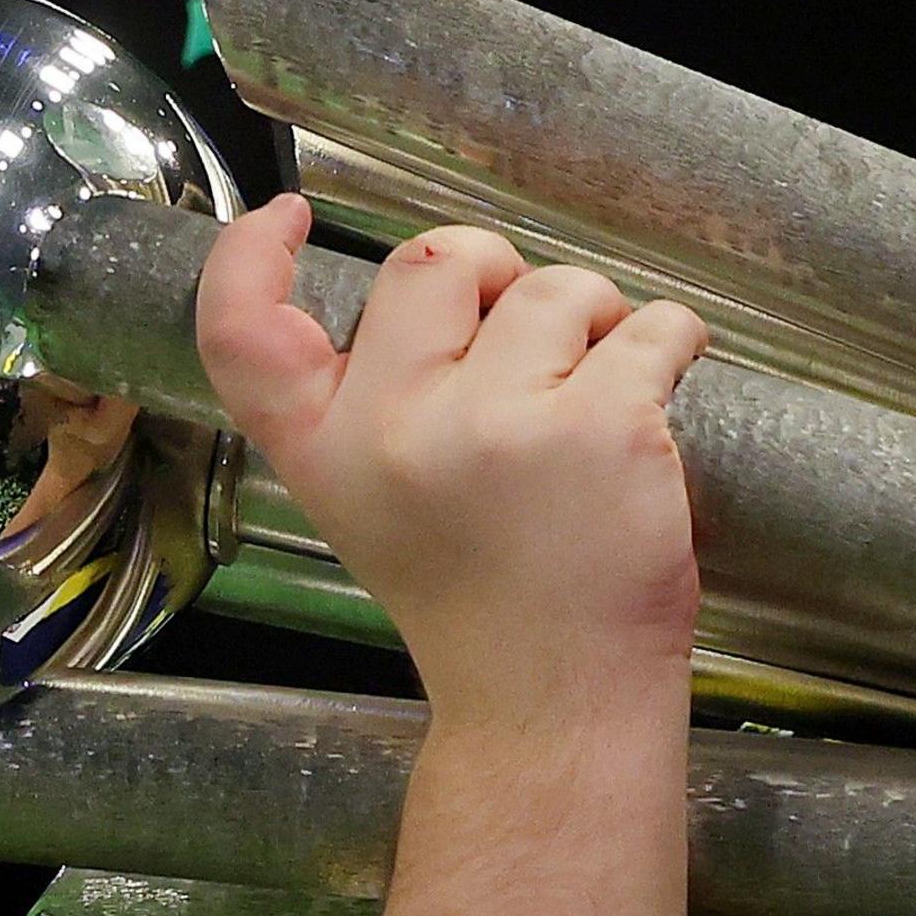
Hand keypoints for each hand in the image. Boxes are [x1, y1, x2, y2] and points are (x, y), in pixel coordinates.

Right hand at [194, 194, 710, 731]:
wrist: (555, 702)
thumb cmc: (484, 602)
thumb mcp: (373, 507)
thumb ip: (364, 405)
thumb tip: (432, 280)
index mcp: (326, 448)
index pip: (242, 328)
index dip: (251, 254)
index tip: (289, 213)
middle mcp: (398, 426)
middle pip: (437, 260)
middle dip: (499, 276)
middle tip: (533, 344)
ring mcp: (500, 423)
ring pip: (558, 286)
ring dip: (596, 320)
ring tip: (598, 395)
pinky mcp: (604, 426)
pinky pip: (652, 324)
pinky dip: (672, 340)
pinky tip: (665, 386)